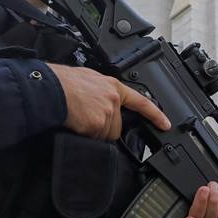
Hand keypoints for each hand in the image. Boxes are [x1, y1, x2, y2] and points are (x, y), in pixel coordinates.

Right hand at [47, 64, 170, 138]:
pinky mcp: (96, 125)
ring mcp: (106, 113)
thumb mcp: (91, 78)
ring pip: (105, 134)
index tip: (165, 124)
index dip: (155, 115)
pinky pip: (94, 138)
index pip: (142, 102)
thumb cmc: (65, 82)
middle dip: (105, 127)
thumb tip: (104, 100)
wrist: (52, 89)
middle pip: (117, 126)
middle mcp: (113, 100)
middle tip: (89, 118)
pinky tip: (78, 123)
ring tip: (81, 118)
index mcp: (114, 87)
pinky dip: (86, 135)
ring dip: (94, 132)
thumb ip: (103, 90)